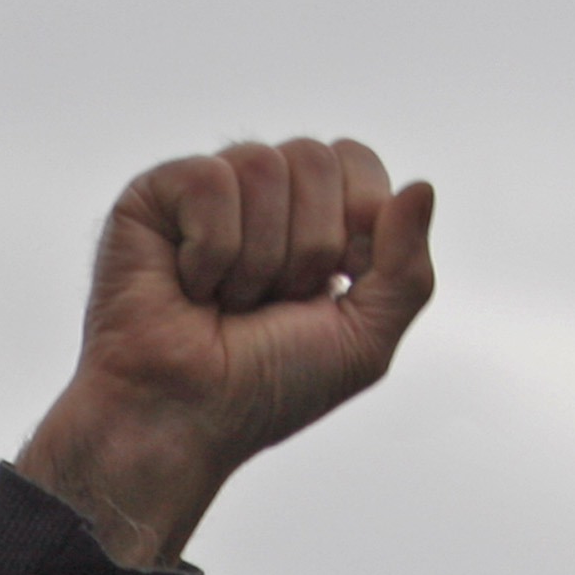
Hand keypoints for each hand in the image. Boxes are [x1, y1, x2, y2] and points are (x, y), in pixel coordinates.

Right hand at [14, 139, 437, 568]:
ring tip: (225, 300)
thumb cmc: (263, 389)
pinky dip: (210, 249)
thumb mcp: (363, 340)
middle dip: (306, 248)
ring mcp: (205, 192)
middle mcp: (261, 196)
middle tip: (267, 304)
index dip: (357, 219)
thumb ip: (408, 269)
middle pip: (317, 157)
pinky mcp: (153, 195)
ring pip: (263, 165)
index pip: (356, 159)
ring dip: (256, 258)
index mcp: (312, 218)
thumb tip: (421, 186)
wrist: (185, 417)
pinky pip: (210, 180)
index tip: (327, 287)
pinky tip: (188, 285)